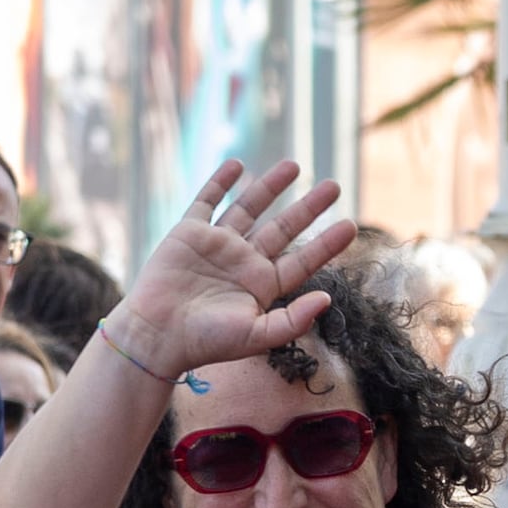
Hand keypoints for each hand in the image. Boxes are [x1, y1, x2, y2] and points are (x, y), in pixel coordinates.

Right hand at [101, 159, 355, 380]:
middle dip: (308, 208)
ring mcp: (217, 245)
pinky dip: (220, 183)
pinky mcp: (188, 233)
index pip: (302, 261)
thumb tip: (327, 298)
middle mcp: (244, 262)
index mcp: (263, 286)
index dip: (326, 244)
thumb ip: (293, 320)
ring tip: (295, 165)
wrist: (157, 335)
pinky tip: (237, 165)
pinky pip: (207, 201)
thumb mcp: (256, 336)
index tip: (350, 226)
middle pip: (283, 229)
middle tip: (334, 186)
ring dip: (271, 187)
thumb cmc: (206, 342)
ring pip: (250, 208)